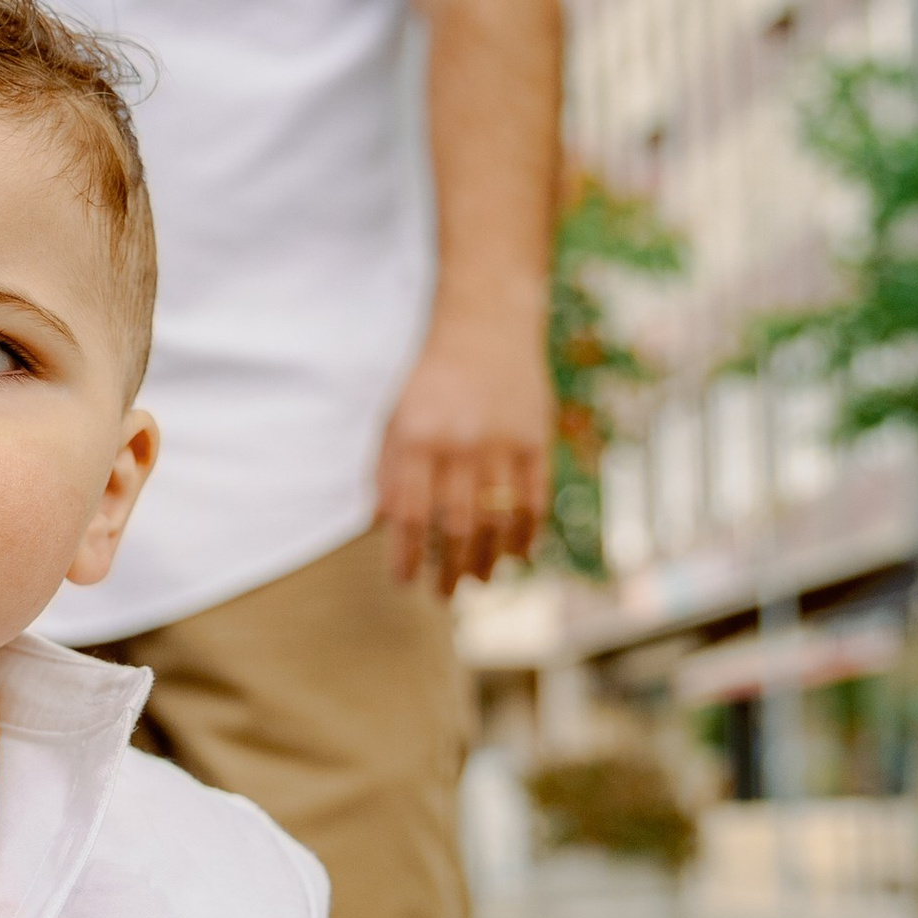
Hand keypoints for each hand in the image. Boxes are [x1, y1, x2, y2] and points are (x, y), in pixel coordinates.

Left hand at [375, 311, 552, 594]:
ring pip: (497, 523)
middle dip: (449, 571)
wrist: (485, 322)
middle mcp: (459, 445)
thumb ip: (387, 470)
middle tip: (444, 595)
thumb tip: (381, 526)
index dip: (407, 558)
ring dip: (489, 562)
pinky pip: (534, 502)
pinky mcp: (536, 440)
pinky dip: (527, 535)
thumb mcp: (395, 417)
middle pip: (457, 529)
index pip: (410, 517)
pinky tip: (518, 555)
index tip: (405, 583)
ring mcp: (501, 444)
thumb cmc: (430, 378)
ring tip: (479, 583)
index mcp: (416, 440)